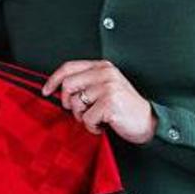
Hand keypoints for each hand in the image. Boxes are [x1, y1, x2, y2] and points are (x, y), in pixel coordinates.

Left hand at [42, 59, 156, 143]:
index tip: (46, 91)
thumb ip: (86, 83)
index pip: (69, 67)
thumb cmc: (124, 108)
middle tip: (80, 112)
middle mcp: (105, 73)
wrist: (148, 122)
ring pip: (75, 104)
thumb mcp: (106, 88)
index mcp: (102, 67)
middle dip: (68, 103)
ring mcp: (108, 87)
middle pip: (68, 85)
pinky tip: (104, 125)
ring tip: (97, 118)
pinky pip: (86, 118)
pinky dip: (93, 127)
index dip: (53, 79)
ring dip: (83, 117)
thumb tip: (58, 89)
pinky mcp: (109, 103)